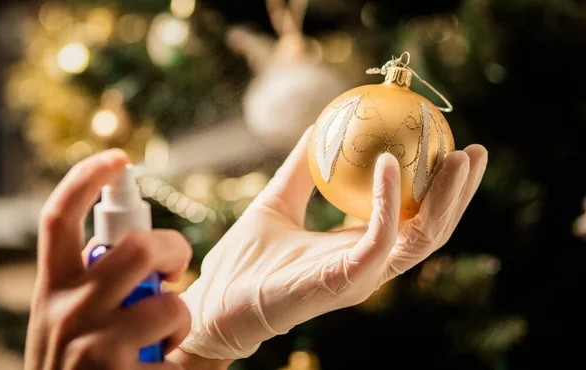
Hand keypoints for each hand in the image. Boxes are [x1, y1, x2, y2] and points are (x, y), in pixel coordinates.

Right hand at [25, 150, 192, 369]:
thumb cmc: (85, 366)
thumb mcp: (75, 324)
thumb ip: (103, 287)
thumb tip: (153, 250)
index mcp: (54, 290)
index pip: (59, 220)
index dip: (86, 181)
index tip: (118, 158)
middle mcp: (63, 311)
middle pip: (132, 248)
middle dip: (170, 248)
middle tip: (177, 266)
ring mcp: (89, 346)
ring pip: (165, 301)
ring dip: (180, 311)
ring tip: (169, 329)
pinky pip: (175, 341)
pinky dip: (182, 346)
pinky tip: (166, 362)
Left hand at [176, 127, 487, 360]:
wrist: (219, 301)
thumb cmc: (246, 258)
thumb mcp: (279, 199)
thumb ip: (302, 168)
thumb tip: (318, 125)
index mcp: (358, 246)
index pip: (411, 218)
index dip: (436, 188)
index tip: (447, 148)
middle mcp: (370, 262)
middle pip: (430, 228)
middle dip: (458, 192)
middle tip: (473, 151)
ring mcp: (363, 274)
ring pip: (422, 237)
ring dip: (444, 197)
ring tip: (457, 156)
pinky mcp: (348, 281)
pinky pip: (380, 237)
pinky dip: (390, 200)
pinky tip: (389, 164)